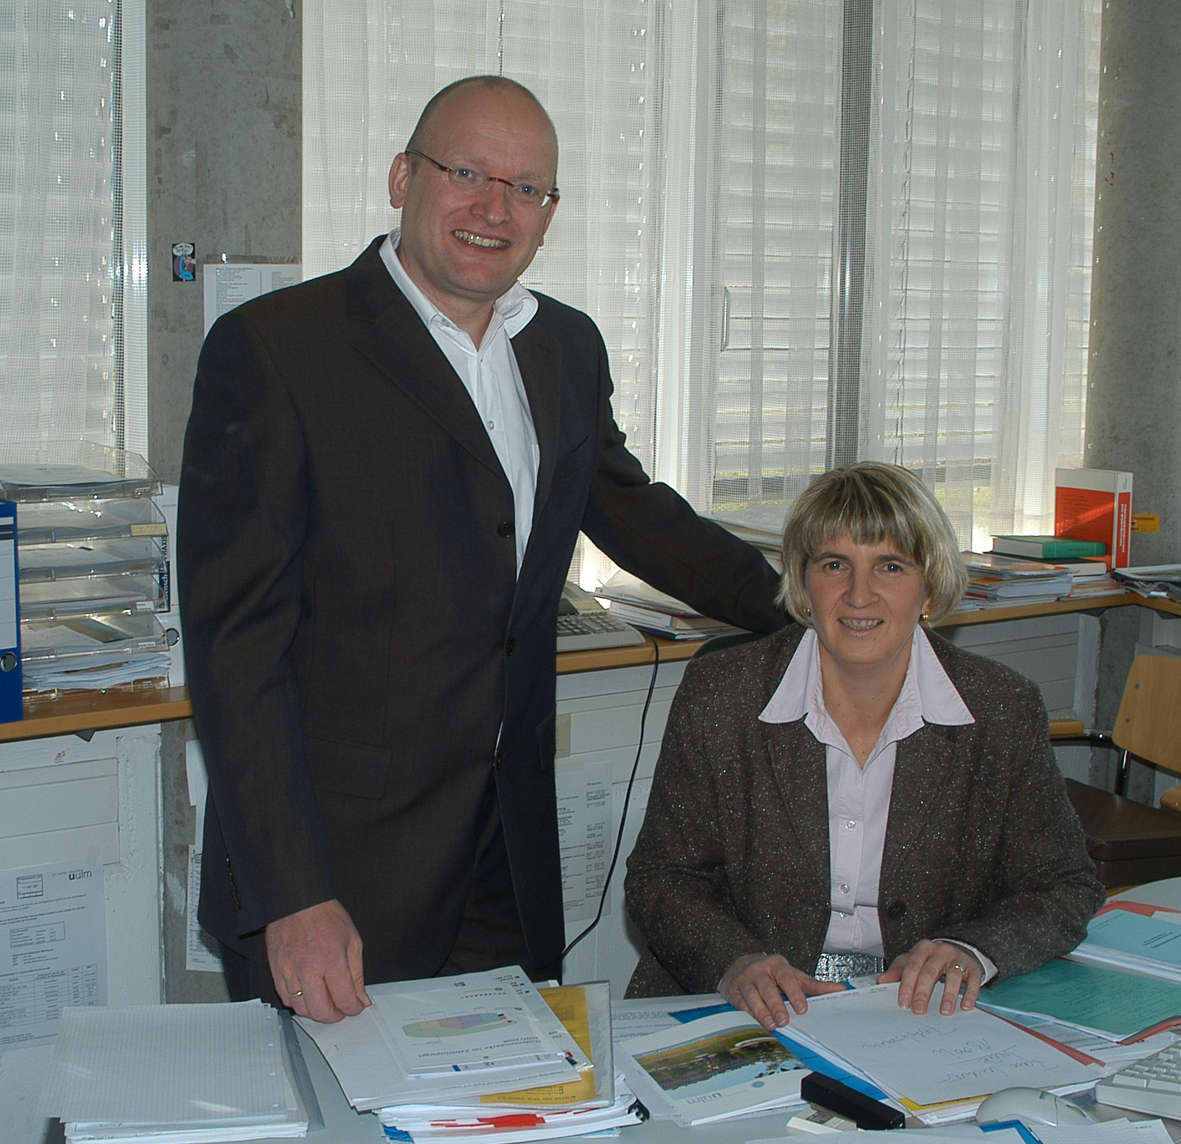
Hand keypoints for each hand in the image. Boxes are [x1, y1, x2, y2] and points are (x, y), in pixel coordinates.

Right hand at [265, 899, 371, 1022]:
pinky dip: (299, 1004)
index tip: (357, 1006)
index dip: (354, 1008)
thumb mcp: (352, 941)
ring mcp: (289, 972)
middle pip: (321, 1011)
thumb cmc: (325, 916)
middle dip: (336, 1016)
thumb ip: (357, 974)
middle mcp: (309, 969)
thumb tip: (361, 998)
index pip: (344, 999)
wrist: (298, 901)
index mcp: (331, 960)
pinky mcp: (276, 971)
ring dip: (317, 1012)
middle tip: (342, 1009)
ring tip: (326, 1002)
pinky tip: (309, 996)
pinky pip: (286, 999)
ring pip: (302, 1010)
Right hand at [719, 952, 845, 1029]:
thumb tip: (840, 989)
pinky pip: (740, 1003)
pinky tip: (754, 1023)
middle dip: (776, 1005)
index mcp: (776, 964)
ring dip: (761, 1011)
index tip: (802, 1008)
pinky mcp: (733, 990)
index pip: (786, 977)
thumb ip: (815, 986)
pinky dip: (747, 1013)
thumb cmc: (772, 975)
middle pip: (768, 987)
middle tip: (784, 1021)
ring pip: (752, 995)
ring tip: (771, 1025)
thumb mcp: (793, 976)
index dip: (794, 992)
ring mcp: (744, 979)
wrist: (740, 966)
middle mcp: (759, 970)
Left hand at [878, 940, 982, 1015]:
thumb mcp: (913, 961)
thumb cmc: (932, 960)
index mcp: (923, 948)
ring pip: (953, 976)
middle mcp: (941, 951)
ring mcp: (958, 958)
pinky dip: (970, 994)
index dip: (907, 985)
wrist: (959, 950)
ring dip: (949, 995)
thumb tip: (881, 981)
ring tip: (944, 1012)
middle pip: (930, 971)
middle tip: (919, 1010)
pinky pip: (973, 981)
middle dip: (923, 992)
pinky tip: (965, 1006)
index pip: (912, 966)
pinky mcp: (973, 968)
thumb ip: (898, 971)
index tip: (903, 1002)